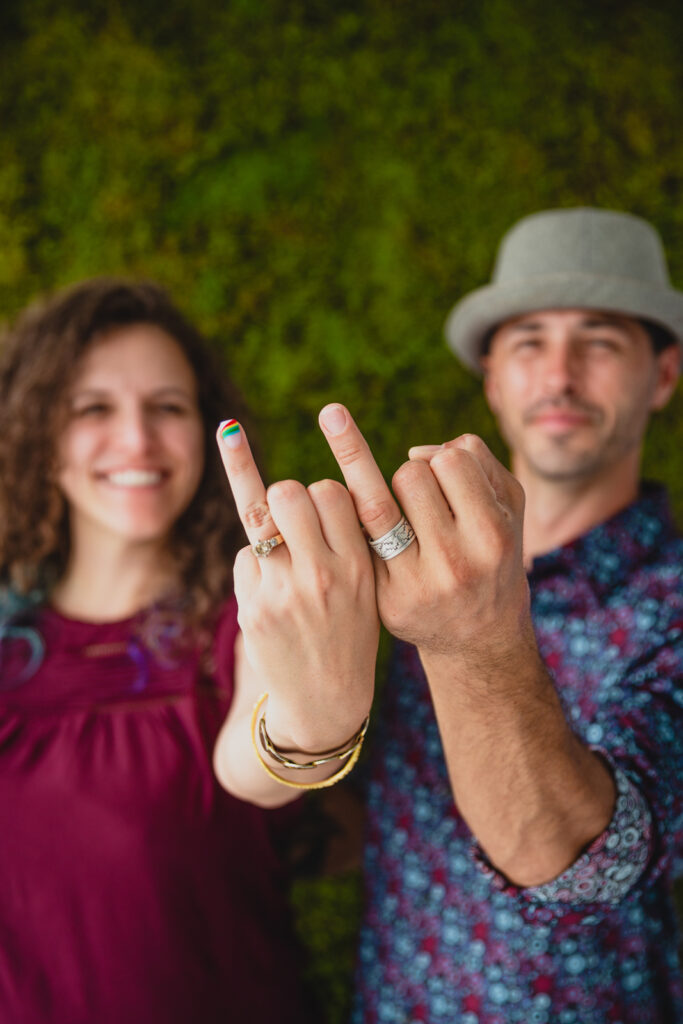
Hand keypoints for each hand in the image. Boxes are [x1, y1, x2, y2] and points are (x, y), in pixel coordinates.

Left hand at [216, 420, 378, 753]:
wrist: (326, 701)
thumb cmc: (349, 631)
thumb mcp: (367, 586)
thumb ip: (348, 540)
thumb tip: (311, 486)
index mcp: (358, 566)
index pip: (331, 491)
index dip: (324, 493)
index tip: (324, 506)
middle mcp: (321, 576)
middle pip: (288, 493)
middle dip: (285, 497)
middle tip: (291, 515)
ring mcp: (282, 593)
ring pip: (258, 517)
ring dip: (266, 522)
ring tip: (276, 538)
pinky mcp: (252, 609)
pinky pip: (244, 555)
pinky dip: (254, 563)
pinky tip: (271, 587)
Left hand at [318, 404, 530, 664]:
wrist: (480, 637)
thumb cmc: (492, 553)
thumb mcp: (507, 506)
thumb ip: (476, 458)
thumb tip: (414, 452)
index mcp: (492, 535)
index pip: (451, 461)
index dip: (444, 462)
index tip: (448, 479)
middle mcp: (457, 562)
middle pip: (409, 476)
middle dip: (411, 477)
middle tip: (423, 502)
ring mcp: (418, 585)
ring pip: (376, 504)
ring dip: (380, 495)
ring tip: (395, 505)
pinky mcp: (387, 601)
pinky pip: (360, 541)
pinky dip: (361, 528)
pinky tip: (371, 538)